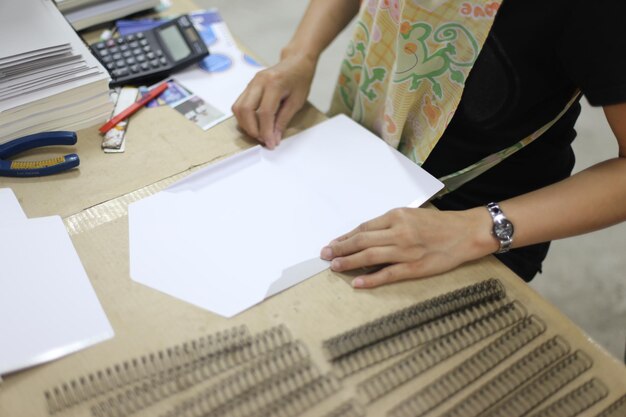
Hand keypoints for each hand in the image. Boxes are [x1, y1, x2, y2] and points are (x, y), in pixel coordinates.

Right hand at [232, 53, 315, 148]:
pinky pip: (239, 104)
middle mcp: (259, 82)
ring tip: (259, 133)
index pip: (264, 113)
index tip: (271, 144)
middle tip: (263, 139)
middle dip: (252, 129)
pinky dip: (244, 117)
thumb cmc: (300, 79)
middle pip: (245, 110)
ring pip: (238, 108)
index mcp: (274, 84)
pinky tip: (255, 123)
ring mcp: (251, 82)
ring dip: (246, 124)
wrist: (296, 61)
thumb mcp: (297, 102)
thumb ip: (283, 120)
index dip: (266, 131)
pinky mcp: (249, 86)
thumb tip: (274, 138)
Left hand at [320, 207, 496, 287]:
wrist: (467, 233)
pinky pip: (387, 274)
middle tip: (325, 255)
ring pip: (369, 257)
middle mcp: (398, 232)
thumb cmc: (439, 223)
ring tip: (334, 267)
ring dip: (348, 262)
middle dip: (340, 249)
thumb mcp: (411, 215)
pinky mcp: (414, 268)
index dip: (345, 237)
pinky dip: (370, 279)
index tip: (333, 243)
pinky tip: (357, 283)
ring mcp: (406, 251)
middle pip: (361, 241)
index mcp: (396, 216)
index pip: (363, 228)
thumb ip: (389, 225)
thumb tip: (366, 237)